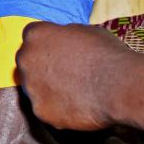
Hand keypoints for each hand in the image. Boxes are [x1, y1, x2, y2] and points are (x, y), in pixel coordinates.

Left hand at [17, 22, 132, 130]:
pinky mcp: (39, 110)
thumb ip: (64, 36)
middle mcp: (25, 58)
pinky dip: (59, 111)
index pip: (32, 38)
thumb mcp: (84, 31)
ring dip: (49, 90)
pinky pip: (46, 110)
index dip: (47, 46)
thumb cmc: (107, 54)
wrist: (119, 86)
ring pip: (34, 88)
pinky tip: (77, 108)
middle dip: (43, 68)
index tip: (60, 54)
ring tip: (75, 93)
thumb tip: (63, 43)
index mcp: (35, 34)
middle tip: (66, 76)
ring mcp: (30, 86)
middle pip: (28, 63)